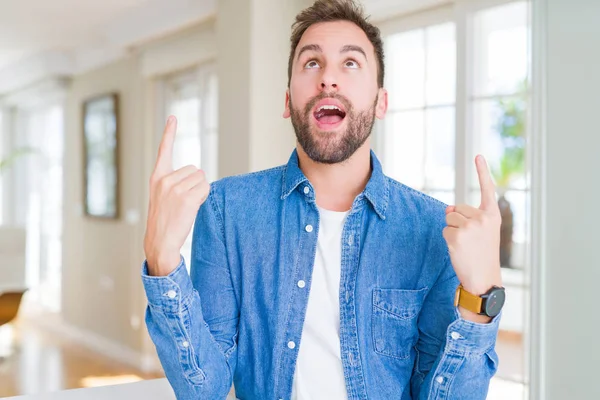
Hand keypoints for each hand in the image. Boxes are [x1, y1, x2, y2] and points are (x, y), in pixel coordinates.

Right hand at [143, 116, 209, 275]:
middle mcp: (165, 180)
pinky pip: (205, 189)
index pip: (164, 150)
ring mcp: (175, 188)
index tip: (173, 117)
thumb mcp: (163, 197)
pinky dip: (203, 198)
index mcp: (157, 177)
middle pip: (195, 170)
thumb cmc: (164, 221)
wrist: (160, 242)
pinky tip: (192, 208)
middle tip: (183, 202)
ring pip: (201, 179)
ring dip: (200, 192)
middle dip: (195, 184)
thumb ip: (175, 183)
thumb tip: (199, 176)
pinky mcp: (186, 198)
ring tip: (186, 206)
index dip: (169, 133)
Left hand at [443, 156, 501, 319]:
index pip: (487, 189)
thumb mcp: (482, 232)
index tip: (478, 155)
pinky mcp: (456, 236)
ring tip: (465, 245)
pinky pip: (444, 230)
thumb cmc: (482, 254)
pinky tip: (459, 250)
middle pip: (457, 209)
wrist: (484, 277)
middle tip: (470, 240)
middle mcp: (482, 218)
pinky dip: (448, 240)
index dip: (482, 171)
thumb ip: (468, 217)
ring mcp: (469, 227)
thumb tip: (448, 209)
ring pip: (449, 219)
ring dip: (452, 231)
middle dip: (458, 222)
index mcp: (492, 215)